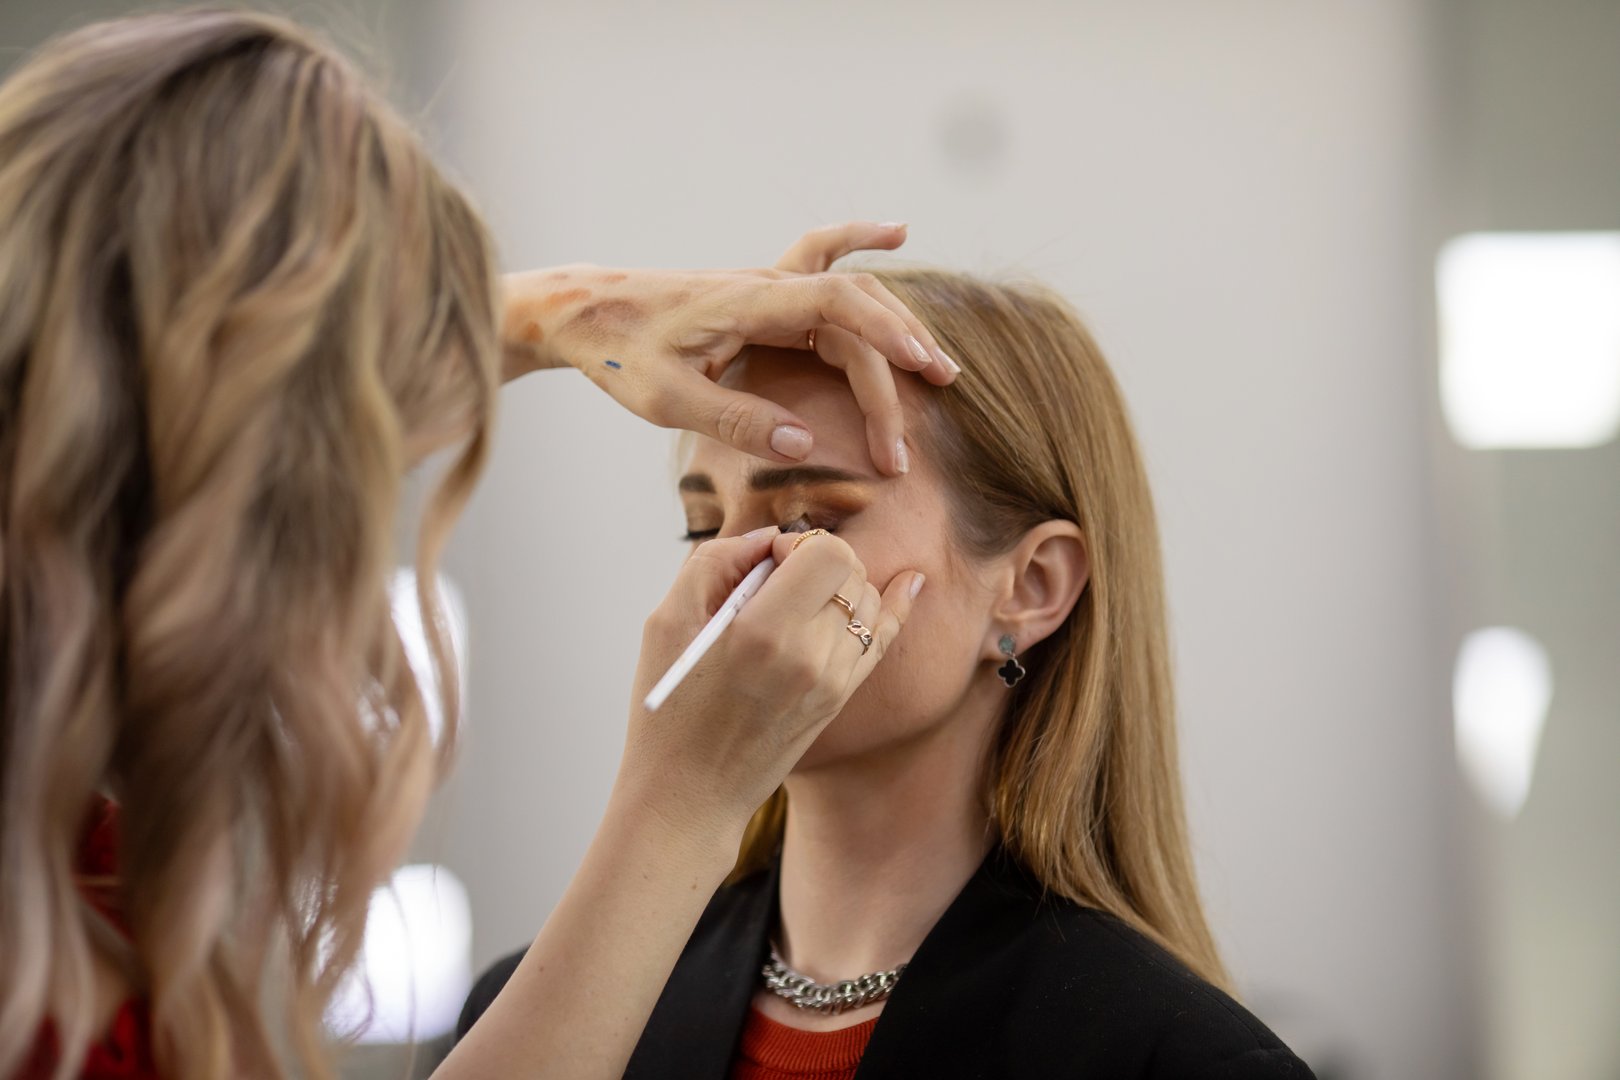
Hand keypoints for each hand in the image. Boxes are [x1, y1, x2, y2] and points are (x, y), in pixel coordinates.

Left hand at [499, 222, 959, 476]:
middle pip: (852, 313)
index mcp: (745, 301)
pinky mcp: (761, 294)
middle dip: (896, 360)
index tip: (920, 369)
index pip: (834, 306)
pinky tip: (896, 232)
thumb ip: (735, 419)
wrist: (583, 311)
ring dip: (895, 327)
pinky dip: (861, 247)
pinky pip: (824, 264)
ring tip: (937, 369)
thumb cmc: (617, 354)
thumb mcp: (665, 399)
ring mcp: (766, 284)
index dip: (884, 334)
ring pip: (848, 294)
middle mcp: (765, 284)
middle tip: (917, 424)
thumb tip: (803, 441)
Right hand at [617, 527, 923, 833]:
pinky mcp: (838, 700)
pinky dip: (893, 608)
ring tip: (797, 601)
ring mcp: (832, 682)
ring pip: (867, 600)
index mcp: (764, 633)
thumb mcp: (666, 621)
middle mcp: (810, 658)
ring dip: (839, 585)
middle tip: (775, 583)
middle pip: (851, 572)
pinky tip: (908, 584)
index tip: (764, 565)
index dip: (796, 544)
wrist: (687, 796)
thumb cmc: (668, 708)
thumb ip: (717, 561)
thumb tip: (769, 539)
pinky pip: (882, 640)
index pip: (827, 553)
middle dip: (817, 561)